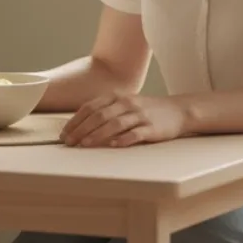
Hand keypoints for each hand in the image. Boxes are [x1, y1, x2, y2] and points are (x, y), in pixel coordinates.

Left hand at [61, 93, 187, 147]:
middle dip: (81, 129)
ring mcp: (140, 115)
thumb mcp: (125, 104)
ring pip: (114, 124)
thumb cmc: (147, 110)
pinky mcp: (152, 128)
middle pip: (99, 116)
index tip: (64, 133)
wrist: (178, 111)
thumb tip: (81, 126)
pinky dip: (123, 139)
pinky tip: (113, 145)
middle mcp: (127, 103)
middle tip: (69, 142)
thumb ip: (106, 111)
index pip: (91, 107)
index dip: (75, 120)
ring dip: (97, 135)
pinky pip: (135, 133)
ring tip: (84, 145)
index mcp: (117, 97)